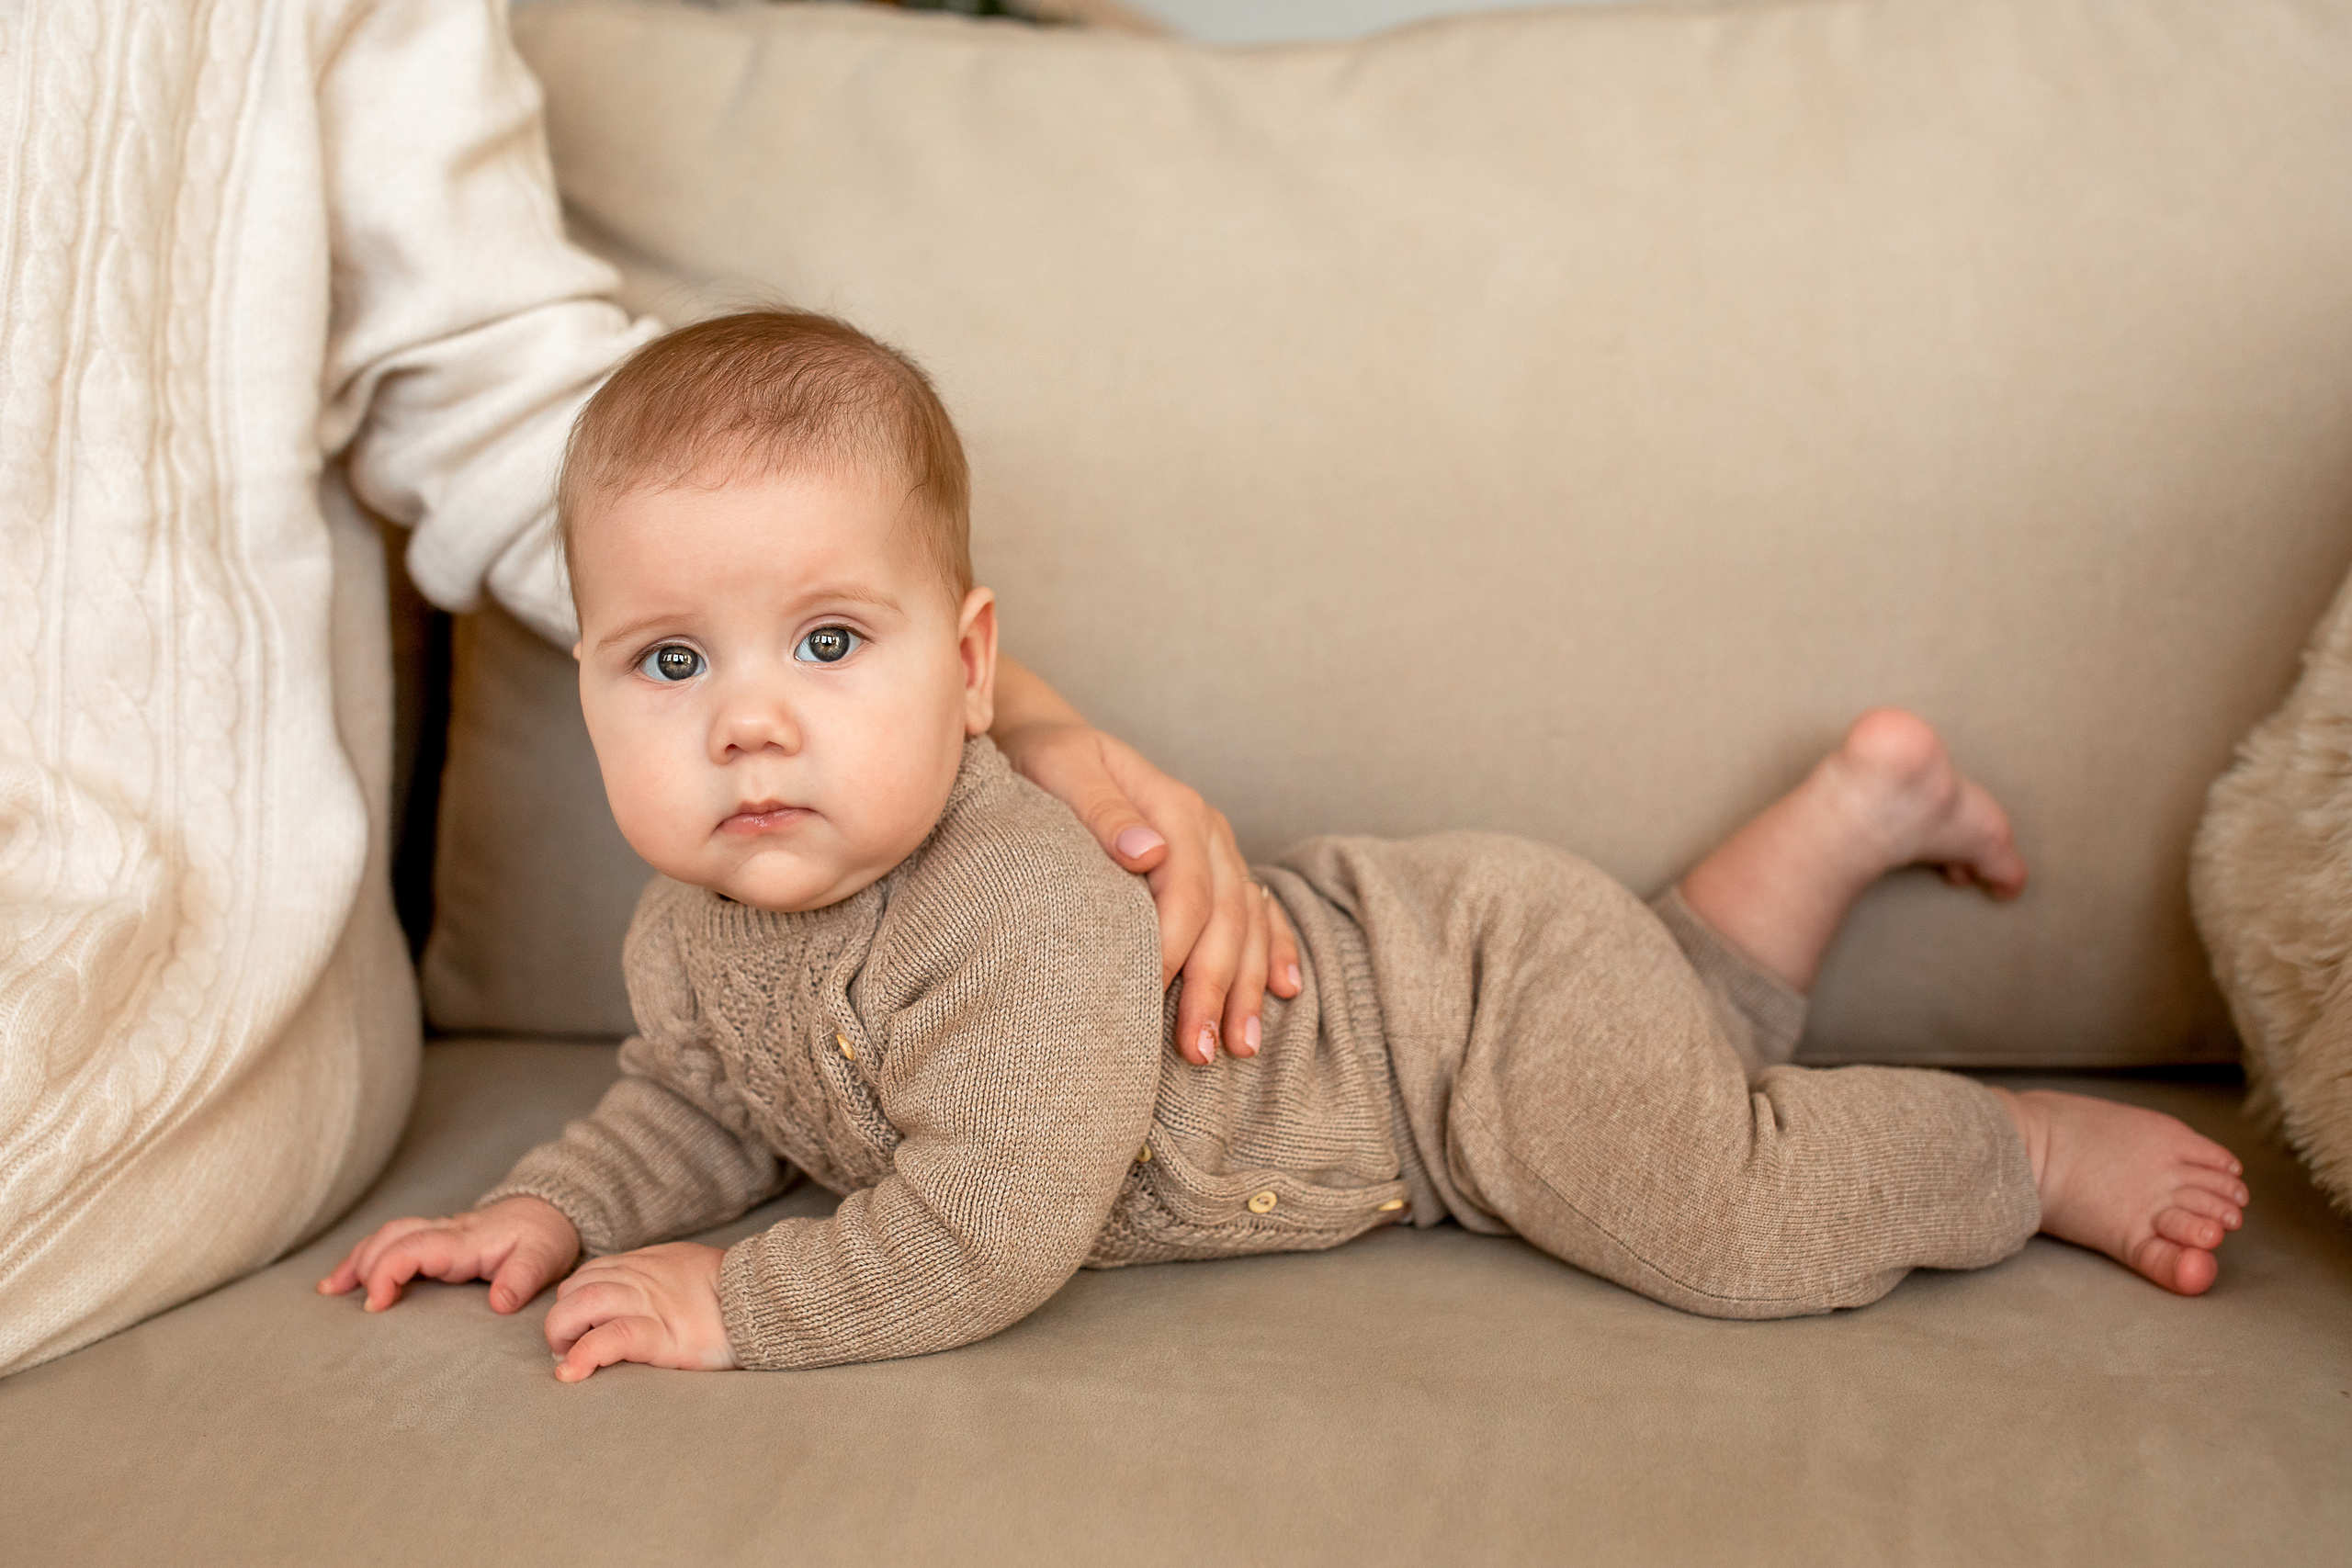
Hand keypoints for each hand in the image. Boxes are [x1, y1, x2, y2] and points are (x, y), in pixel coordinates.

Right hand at [318, 1195, 579, 1313]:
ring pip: (386, 1236)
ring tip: (329, 1291)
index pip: (412, 1248)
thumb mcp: (544, 1258)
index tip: (377, 1304)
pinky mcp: (435, 1238)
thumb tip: (499, 1303)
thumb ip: (523, 1279)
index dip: (388, 1272)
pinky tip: (343, 1279)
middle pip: (391, 1238)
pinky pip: (392, 1241)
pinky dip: (364, 1257)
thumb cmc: (544, 1238)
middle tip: (357, 1306)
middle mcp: (444, 1231)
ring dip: (357, 1261)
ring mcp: (437, 1232)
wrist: (551, 1212)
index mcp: (464, 1240)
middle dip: (365, 1267)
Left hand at [543, 1242, 735, 1382]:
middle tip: (569, 1349)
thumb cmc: (730, 1293)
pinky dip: (583, 1356)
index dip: (573, 1304)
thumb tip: (631, 1296)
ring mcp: (649, 1304)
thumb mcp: (685, 1270)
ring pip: (582, 1307)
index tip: (578, 1329)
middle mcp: (640, 1279)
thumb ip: (654, 1277)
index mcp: (645, 1265)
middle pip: (575, 1290)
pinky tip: (572, 1373)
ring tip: (569, 1361)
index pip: (587, 1277)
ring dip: (563, 1335)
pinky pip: (610, 1339)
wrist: (766, 1299)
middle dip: (560, 1321)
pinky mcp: (661, 1335)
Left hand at [992, 664, 1300, 1064]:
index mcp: (1174, 807)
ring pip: (1250, 921)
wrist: (1053, 741)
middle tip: (1198, 1050)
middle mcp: (1207, 828)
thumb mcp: (1061, 771)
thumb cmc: (1047, 762)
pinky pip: (1260, 910)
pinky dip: (1274, 949)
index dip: (1174, 950)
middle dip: (1217, 986)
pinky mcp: (1218, 864)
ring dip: (1248, 985)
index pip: (1188, 893)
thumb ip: (1102, 810)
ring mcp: (1219, 847)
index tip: (1147, 1000)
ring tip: (1240, 1045)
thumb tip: (1147, 852)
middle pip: (1226, 917)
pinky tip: (1282, 991)